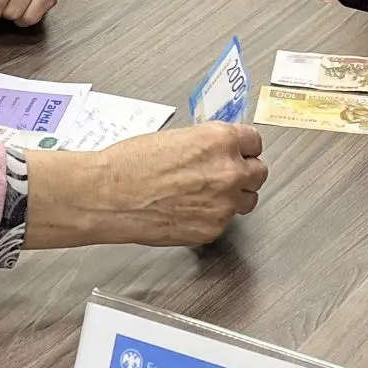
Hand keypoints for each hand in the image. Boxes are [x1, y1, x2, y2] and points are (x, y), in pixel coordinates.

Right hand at [22, 122, 267, 247]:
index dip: (244, 147)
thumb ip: (204, 145)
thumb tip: (215, 152)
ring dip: (234, 196)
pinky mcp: (212, 229)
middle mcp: (228, 172)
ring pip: (247, 200)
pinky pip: (224, 221)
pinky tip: (188, 209)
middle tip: (225, 174)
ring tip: (207, 194)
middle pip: (259, 172)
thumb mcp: (173, 138)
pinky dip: (211, 216)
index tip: (240, 151)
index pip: (254, 142)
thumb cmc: (128, 165)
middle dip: (244, 172)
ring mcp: (223, 204)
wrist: (108, 195)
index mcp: (219, 141)